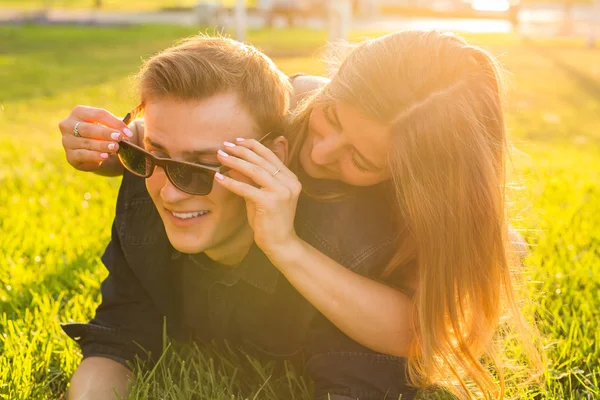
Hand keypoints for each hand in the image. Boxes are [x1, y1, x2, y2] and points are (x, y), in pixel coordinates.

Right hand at [58, 105, 132, 171]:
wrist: (94, 152)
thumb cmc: (102, 134)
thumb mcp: (109, 127)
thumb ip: (116, 128)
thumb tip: (126, 133)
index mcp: (79, 112)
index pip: (98, 114)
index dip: (114, 123)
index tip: (128, 132)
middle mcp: (68, 125)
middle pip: (88, 128)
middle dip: (105, 133)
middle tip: (119, 138)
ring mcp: (67, 141)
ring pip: (86, 142)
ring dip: (102, 145)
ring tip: (115, 147)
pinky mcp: (70, 156)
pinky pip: (82, 155)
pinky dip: (94, 156)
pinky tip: (105, 156)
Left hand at [214, 137, 302, 259]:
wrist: (280, 243)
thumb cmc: (270, 221)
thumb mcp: (262, 196)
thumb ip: (253, 181)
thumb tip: (234, 165)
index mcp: (290, 179)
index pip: (271, 156)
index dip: (253, 146)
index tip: (238, 140)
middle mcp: (289, 182)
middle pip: (262, 161)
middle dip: (241, 151)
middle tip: (225, 146)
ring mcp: (282, 192)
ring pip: (254, 171)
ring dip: (235, 162)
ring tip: (221, 156)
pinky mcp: (271, 202)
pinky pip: (247, 188)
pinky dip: (231, 182)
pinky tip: (219, 178)